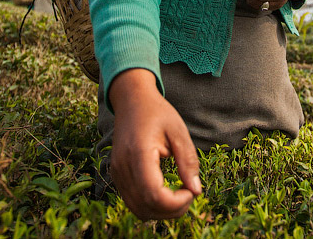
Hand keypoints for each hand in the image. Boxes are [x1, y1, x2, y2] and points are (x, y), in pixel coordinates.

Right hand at [108, 69, 201, 219]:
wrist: (131, 100)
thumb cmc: (157, 113)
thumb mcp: (178, 131)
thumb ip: (188, 161)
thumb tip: (196, 191)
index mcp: (139, 153)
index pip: (154, 195)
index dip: (176, 203)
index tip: (191, 191)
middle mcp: (123, 166)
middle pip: (146, 207)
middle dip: (172, 210)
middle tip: (189, 194)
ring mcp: (117, 172)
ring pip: (138, 209)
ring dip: (162, 211)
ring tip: (179, 195)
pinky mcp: (116, 175)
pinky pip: (133, 202)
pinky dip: (151, 205)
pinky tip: (166, 192)